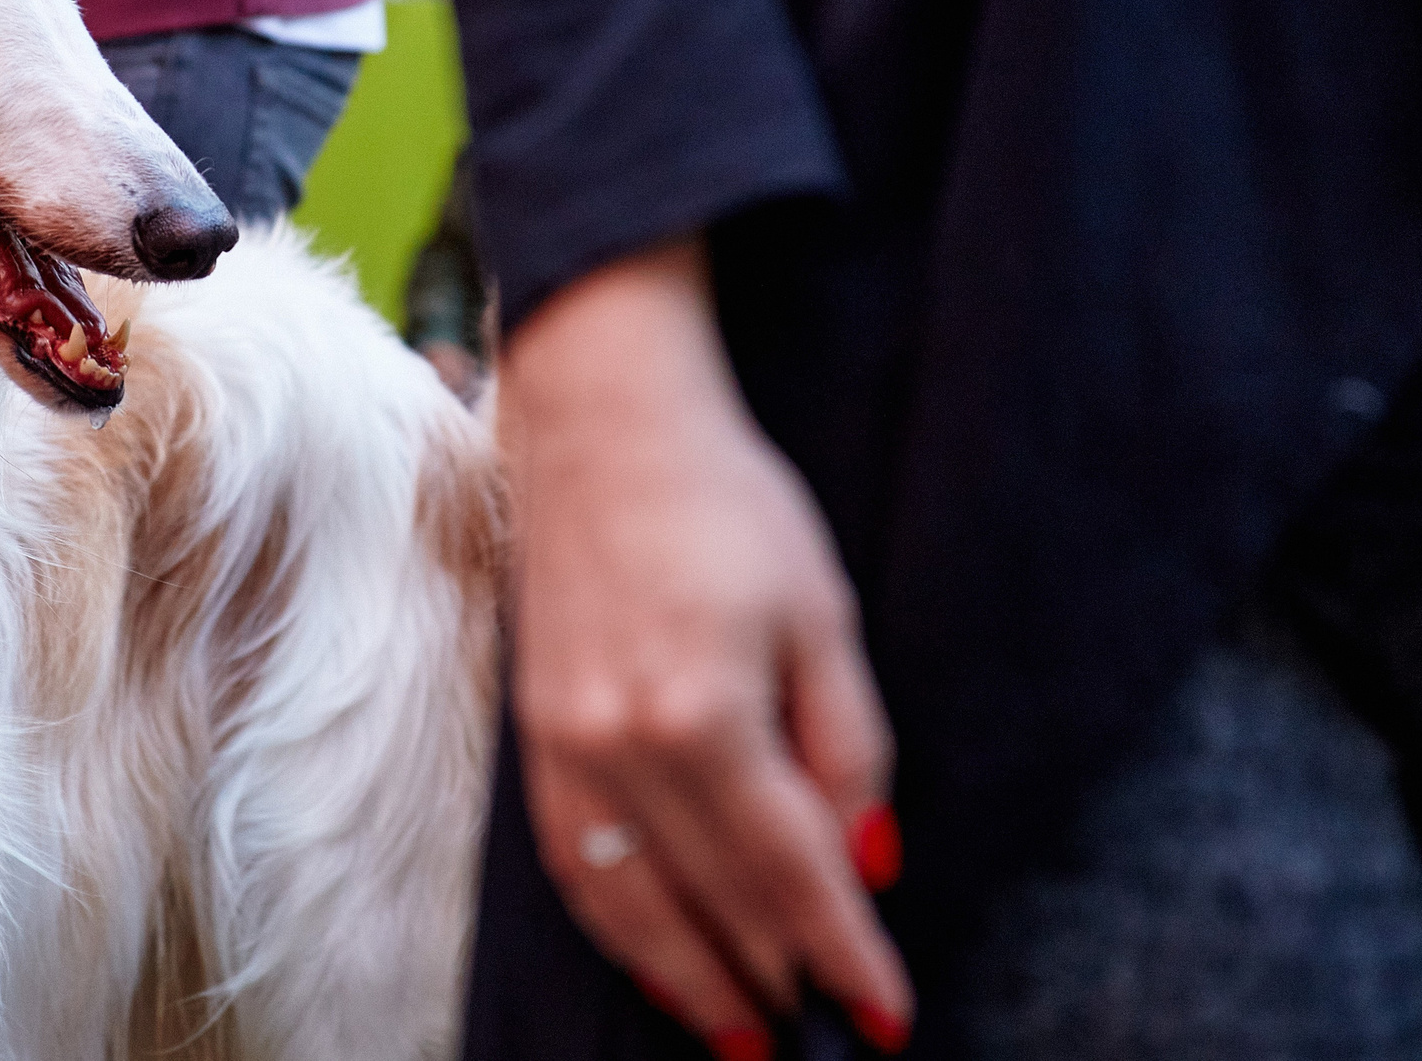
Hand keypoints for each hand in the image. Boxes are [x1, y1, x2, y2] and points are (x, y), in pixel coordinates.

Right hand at [499, 237, 912, 1057]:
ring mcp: (564, 743)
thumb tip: (865, 862)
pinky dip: (617, 925)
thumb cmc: (726, 501)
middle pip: (709, 899)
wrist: (602, 422)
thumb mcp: (822, 614)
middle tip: (821, 1041)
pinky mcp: (534, 730)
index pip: (789, 871)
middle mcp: (620, 744)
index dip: (844, 954)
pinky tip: (655, 956)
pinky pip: (571, 861)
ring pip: (626, 902)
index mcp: (705, 713)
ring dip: (687, 979)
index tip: (886, 1017)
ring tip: (740, 1034)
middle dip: (773, 979)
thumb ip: (846, 747)